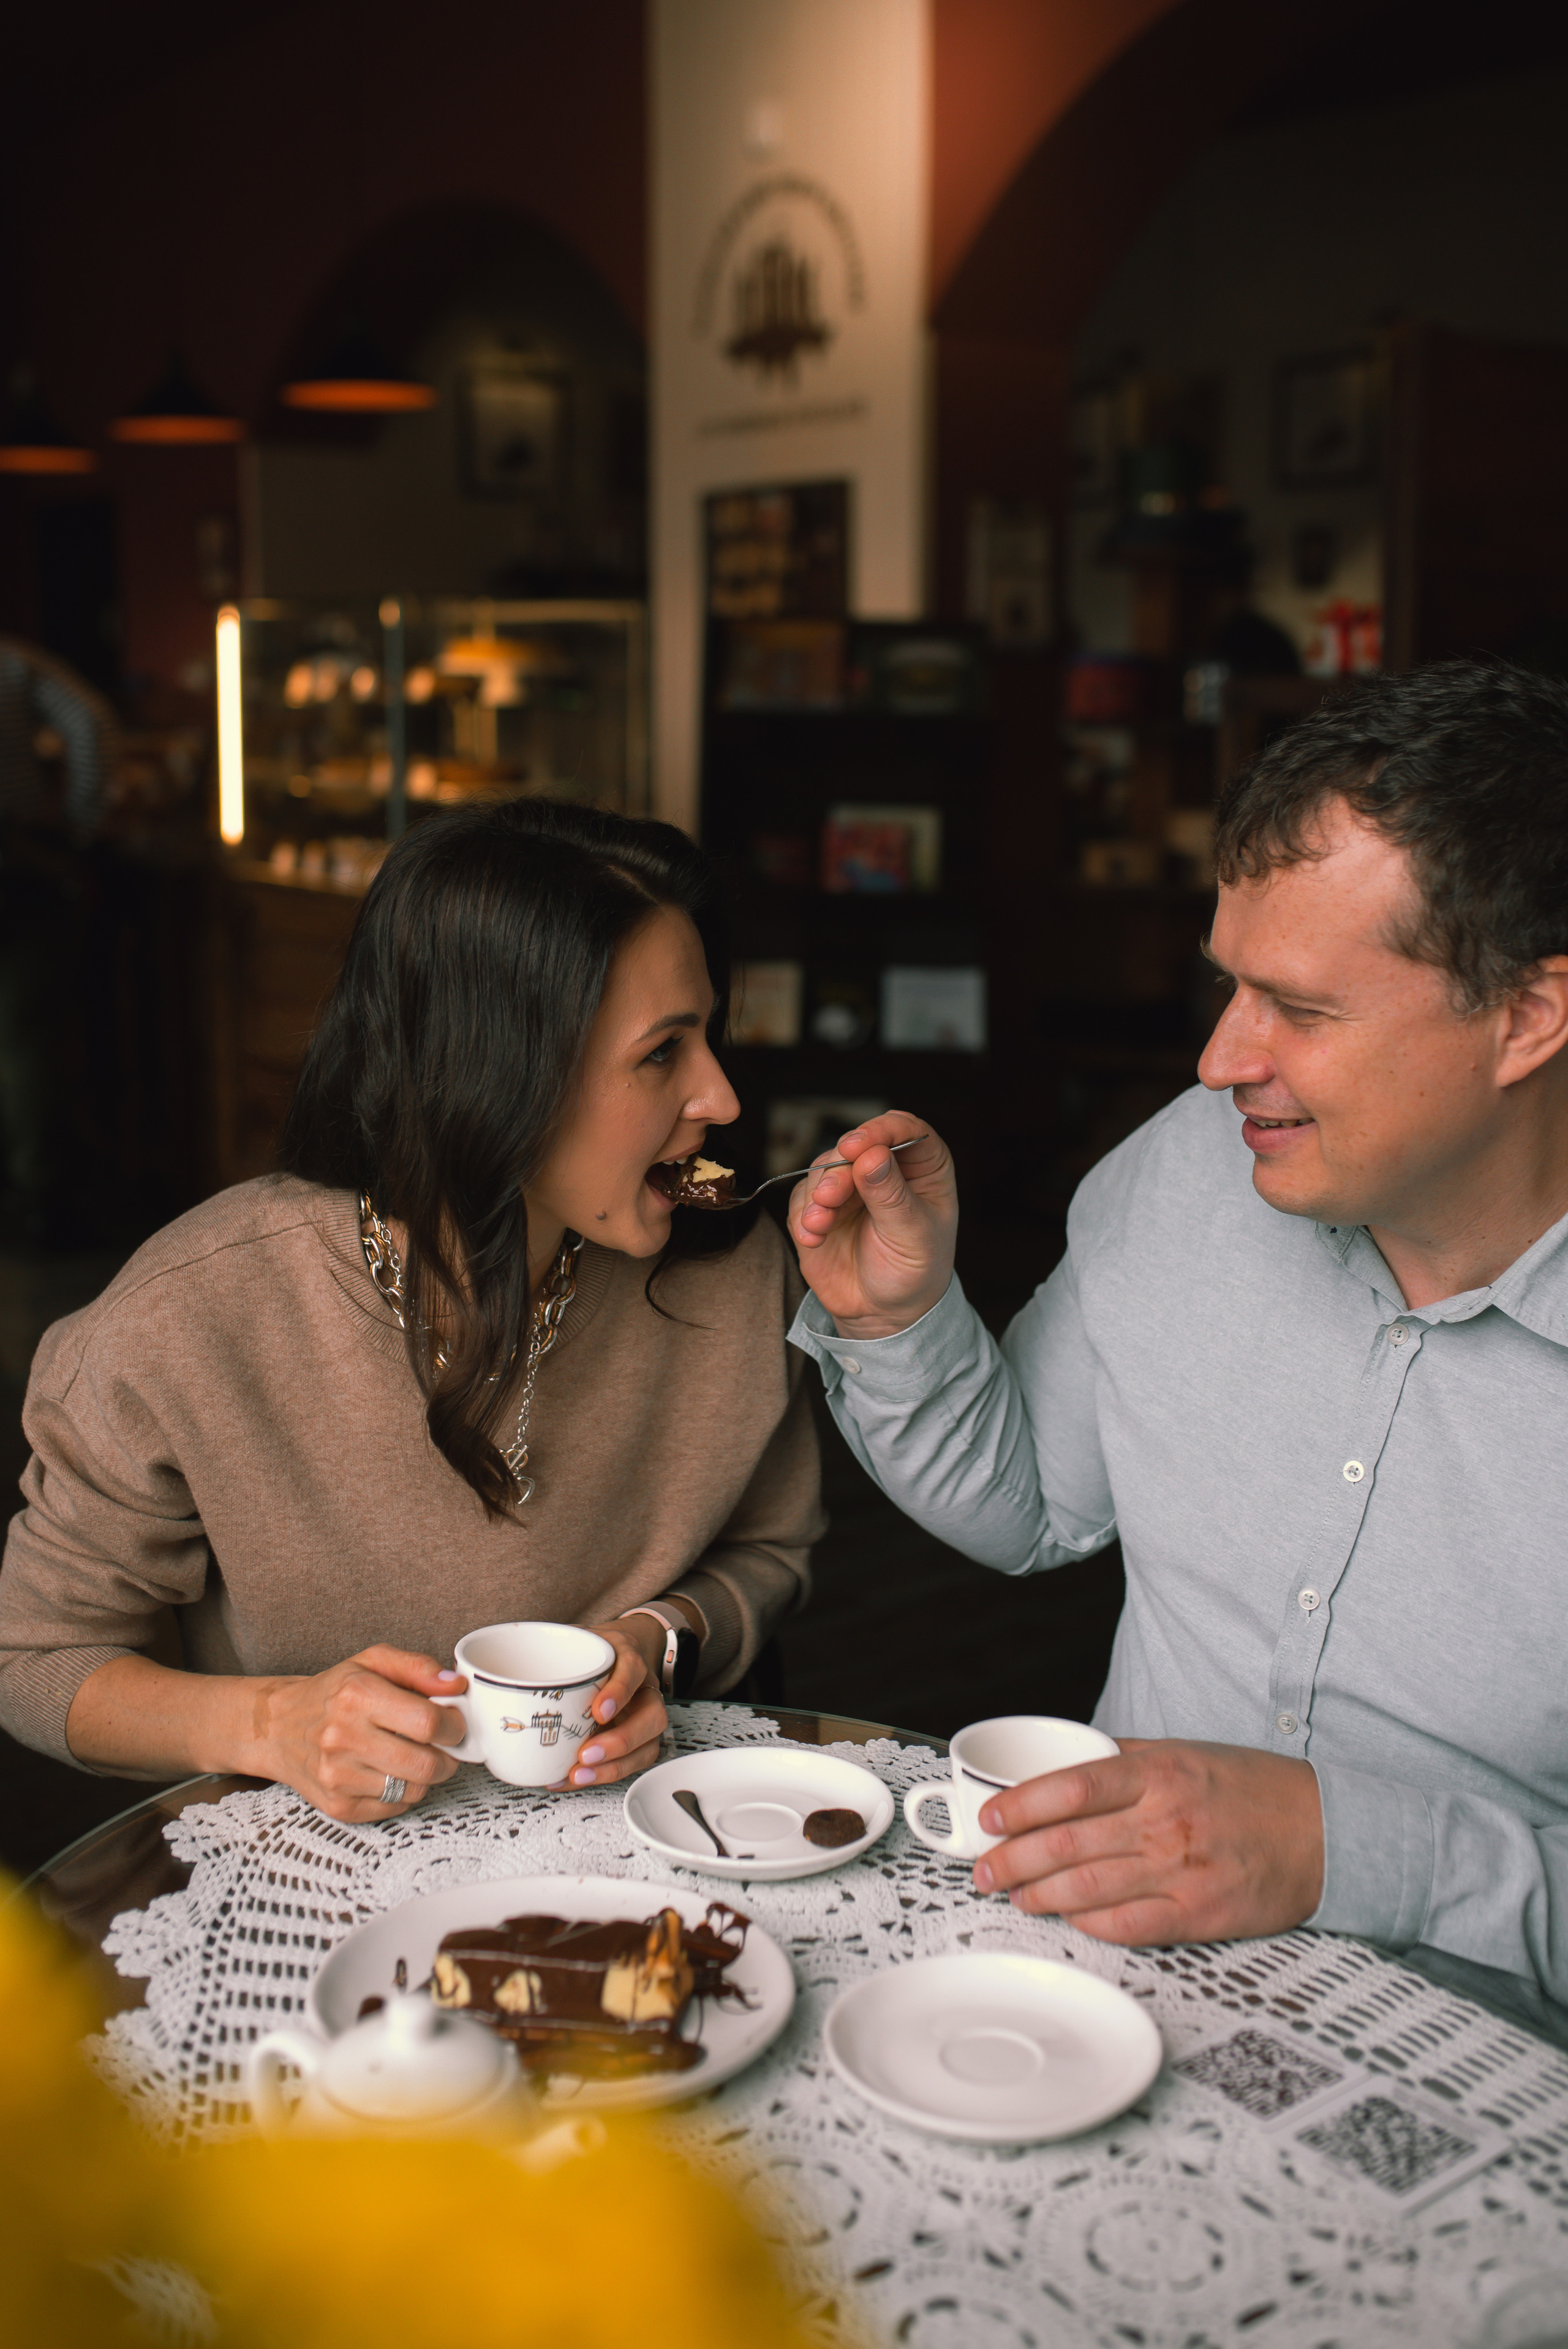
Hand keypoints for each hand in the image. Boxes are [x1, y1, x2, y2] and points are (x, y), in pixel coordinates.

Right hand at [248, 1645, 467, 1822]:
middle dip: (448, 1757)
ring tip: (414, 1756)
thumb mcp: (372, 1662)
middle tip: (444, 1746)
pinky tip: (389, 1772)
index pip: (429, 1722)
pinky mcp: (337, 1806)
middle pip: (426, 1764)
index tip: (454, 1722)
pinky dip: (403, 1792)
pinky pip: (394, 1807)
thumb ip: (418, 1667)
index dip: (454, 1725)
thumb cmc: (332, 1693)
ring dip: (426, 1775)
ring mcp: (338, 1776)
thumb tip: (455, 1685)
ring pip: (414, 1790)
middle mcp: (344, 1737)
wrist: (278, 1727)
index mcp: (357, 1695)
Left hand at [555, 1619, 670, 1789]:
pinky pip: (631, 1763)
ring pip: (647, 1747)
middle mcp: (643, 1689)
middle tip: (587, 1754)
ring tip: (579, 1774)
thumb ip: (545, 1646)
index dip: (619, 1692)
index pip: (633, 1671)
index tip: (599, 1711)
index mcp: (628, 1658)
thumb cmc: (594, 1649)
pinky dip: (602, 1775)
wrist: (620, 1652)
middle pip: (652, 1717)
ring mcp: (644, 1717)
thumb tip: (494, 1671)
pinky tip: (572, 1778)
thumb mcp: (574, 1637)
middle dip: (621, 1741)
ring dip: (614, 1767)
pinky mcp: (637, 1740)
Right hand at [787, 1113, 957, 1338]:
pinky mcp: (819, 1208)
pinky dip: (803, 1217)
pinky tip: (812, 1238)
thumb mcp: (912, 1236)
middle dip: (838, 1170)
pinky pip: (802, 1199)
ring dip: (817, 1196)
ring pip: (823, 1168)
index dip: (881, 1130)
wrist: (885, 1314)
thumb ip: (891, 1195)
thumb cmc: (914, 1271)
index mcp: (923, 1167)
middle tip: (830, 1197)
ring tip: (819, 1225)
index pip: (904, 1128)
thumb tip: (872, 1156)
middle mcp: (884, 1169)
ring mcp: (849, 1187)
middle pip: (855, 1146)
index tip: (858, 1147)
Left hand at [972, 1739, 1324, 1944]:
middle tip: (984, 1869)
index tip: (989, 1817)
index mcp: (1158, 1772)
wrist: (1324, 1831)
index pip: (1071, 1787)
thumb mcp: (1186, 1753)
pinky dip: (1090, 1924)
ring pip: (1090, 1889)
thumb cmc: (1251, 1789)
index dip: (1021, 1804)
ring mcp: (1182, 1870)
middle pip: (1069, 1842)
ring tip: (1014, 1895)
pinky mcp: (1199, 1913)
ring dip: (1041, 1895)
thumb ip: (1125, 1758)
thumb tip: (1067, 1761)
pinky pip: (1129, 1925)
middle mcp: (1165, 1820)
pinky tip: (1068, 1918)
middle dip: (1014, 1859)